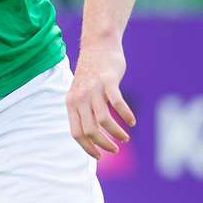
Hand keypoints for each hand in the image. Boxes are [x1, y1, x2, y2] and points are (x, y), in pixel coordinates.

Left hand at [67, 41, 135, 158]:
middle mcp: (79, 98)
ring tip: (125, 138)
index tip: (99, 156)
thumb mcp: (81, 92)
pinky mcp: (108, 82)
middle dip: (103, 144)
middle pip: (89, 130)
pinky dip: (125, 115)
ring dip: (115, 133)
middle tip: (115, 150)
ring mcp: (93, 90)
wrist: (98, 45)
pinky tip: (132, 122)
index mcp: (71, 103)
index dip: (87, 147)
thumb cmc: (92, 73)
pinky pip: (117, 104)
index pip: (76, 133)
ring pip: (103, 120)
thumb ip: (83, 110)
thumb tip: (91, 133)